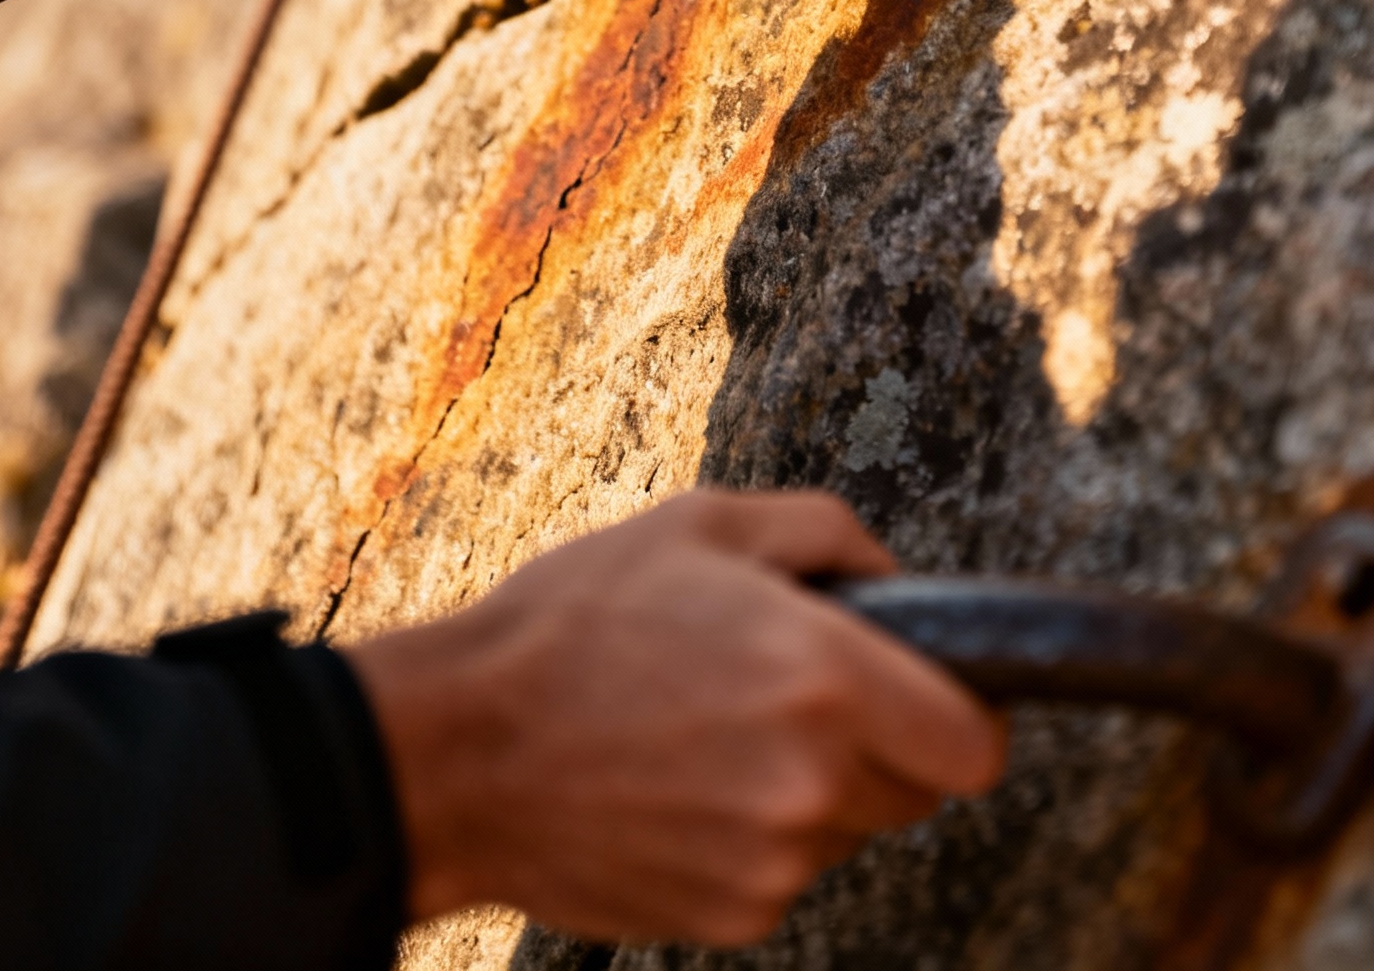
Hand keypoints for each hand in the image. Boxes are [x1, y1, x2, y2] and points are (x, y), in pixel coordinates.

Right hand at [346, 489, 1004, 943]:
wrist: (463, 747)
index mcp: (826, 676)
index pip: (974, 747)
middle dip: (878, 743)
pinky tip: (676, 784)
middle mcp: (814, 781)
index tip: (932, 696)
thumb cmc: (578, 618)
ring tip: (709, 730)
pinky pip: (781, 872)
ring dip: (809, 789)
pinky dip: (751, 835)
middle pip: (917, 791)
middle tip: (791, 692)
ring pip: (844, 830)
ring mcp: (773, 862)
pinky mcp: (730, 916)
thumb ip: (826, 533)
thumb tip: (893, 576)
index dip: (964, 717)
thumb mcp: (705, 522)